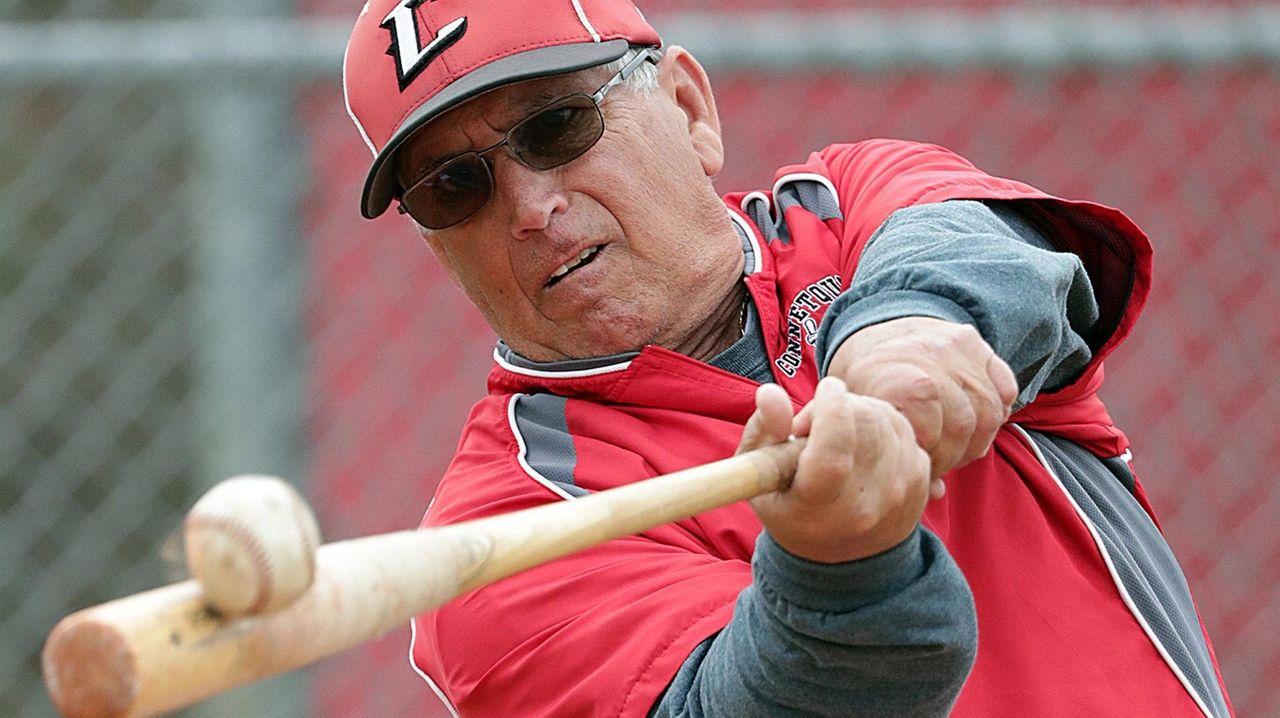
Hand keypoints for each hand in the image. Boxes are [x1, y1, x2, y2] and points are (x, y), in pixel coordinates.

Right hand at [738, 379, 931, 563]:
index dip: (829, 409)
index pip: (833, 449)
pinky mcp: (921, 482)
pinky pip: (904, 428)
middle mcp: (864, 504)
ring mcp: (899, 494)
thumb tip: (771, 393)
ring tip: (841, 430)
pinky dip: (882, 423)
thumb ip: (762, 431)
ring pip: (887, 417)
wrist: (845, 560)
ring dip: (861, 410)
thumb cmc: (792, 506)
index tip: (825, 390)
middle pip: (865, 422)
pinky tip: (864, 442)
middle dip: (841, 403)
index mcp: (818, 506)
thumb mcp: (760, 476)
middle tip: (821, 418)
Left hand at [826, 317, 1017, 493]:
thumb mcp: (860, 417)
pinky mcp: (975, 342)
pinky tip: (975, 422)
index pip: (929, 435)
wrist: (873, 329)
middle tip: (940, 461)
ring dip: (977, 438)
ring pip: (989, 411)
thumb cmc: (863, 384)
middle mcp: (928, 356)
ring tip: (957, 446)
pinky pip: (1005, 388)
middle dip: (954, 454)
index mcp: (892, 378)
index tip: (919, 466)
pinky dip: (997, 412)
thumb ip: (892, 454)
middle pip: (963, 425)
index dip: (930, 459)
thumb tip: (933, 491)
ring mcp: (955, 347)